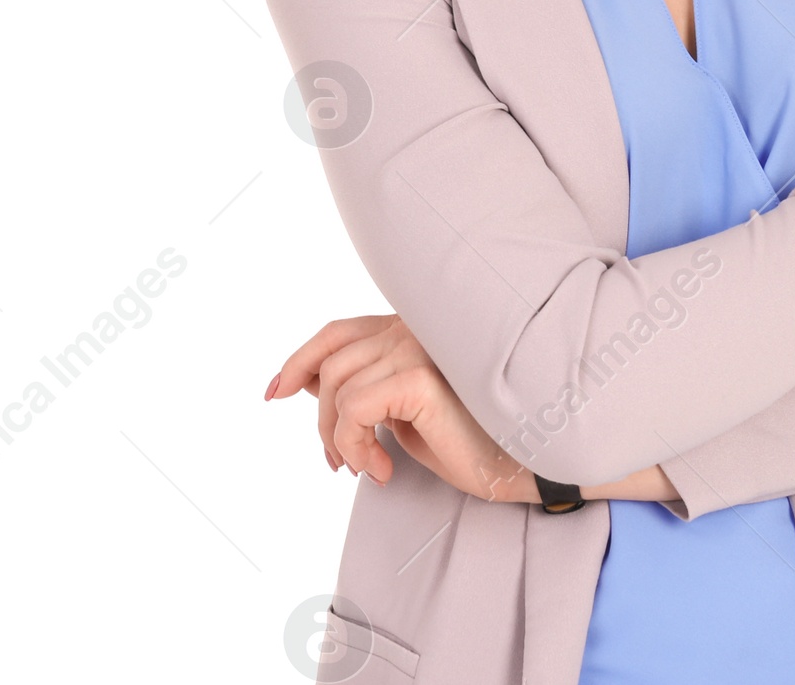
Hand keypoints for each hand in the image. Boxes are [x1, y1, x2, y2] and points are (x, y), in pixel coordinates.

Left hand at [265, 314, 537, 500]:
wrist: (519, 464)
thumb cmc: (467, 440)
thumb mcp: (402, 411)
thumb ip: (366, 385)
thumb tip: (307, 382)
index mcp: (412, 328)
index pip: (339, 332)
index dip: (301, 359)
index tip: (276, 392)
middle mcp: (415, 326)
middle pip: (331, 364)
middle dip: (321, 420)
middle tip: (339, 463)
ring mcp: (419, 346)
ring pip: (337, 389)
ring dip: (340, 440)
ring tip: (367, 467)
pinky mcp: (420, 377)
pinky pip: (354, 410)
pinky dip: (354, 444)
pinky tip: (382, 468)